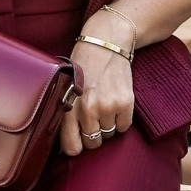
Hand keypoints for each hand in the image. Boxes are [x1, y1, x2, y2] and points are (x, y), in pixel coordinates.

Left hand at [61, 20, 134, 156]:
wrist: (105, 42)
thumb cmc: (82, 65)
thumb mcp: (65, 88)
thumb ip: (65, 113)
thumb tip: (64, 144)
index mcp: (68, 106)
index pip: (71, 147)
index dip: (75, 147)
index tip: (77, 142)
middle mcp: (87, 110)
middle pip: (92, 142)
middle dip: (92, 135)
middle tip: (93, 119)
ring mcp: (107, 107)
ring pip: (108, 135)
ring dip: (107, 126)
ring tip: (103, 107)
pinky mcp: (125, 103)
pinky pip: (123, 127)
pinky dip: (121, 120)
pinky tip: (115, 105)